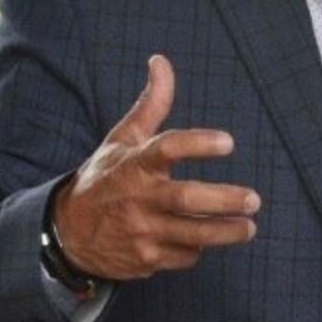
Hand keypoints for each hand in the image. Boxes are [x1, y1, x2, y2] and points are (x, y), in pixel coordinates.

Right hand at [52, 55, 260, 280]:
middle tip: (253, 199)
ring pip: (191, 235)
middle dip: (223, 200)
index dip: (198, 144)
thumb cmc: (105, 178)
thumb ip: (151, 105)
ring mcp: (141, 231)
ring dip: (224, 232)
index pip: (167, 148)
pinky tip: (206, 239)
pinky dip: (198, 248)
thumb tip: (161, 61)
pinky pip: (183, 256)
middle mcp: (138, 198)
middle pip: (186, 199)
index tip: (228, 142)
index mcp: (134, 163)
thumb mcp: (122, 139)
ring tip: (249, 227)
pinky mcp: (146, 259)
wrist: (68, 233)